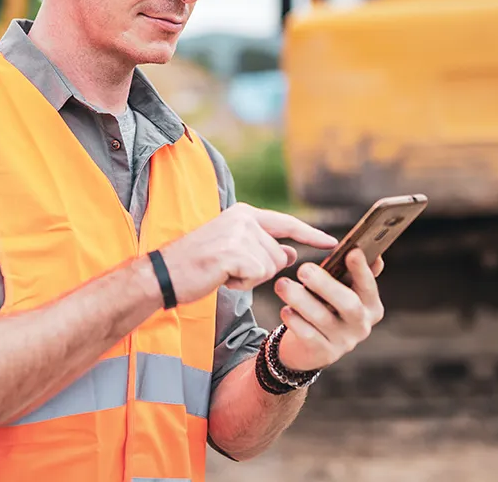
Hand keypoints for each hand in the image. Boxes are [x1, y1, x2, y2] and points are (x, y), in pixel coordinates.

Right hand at [158, 203, 338, 304]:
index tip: (332, 241)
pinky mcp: (235, 252)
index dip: (310, 234)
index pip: (286, 223)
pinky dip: (241, 284)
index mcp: (244, 214)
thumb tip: (290, 254)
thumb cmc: (197, 265)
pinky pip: (257, 277)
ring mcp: (239, 234)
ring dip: (249, 278)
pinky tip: (221, 277)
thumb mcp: (234, 252)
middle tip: (228, 269)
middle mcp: (244, 218)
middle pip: (279, 255)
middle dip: (260, 271)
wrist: (165, 273)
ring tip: (223, 271)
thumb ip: (262, 248)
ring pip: (270, 268)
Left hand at [274, 249, 384, 371]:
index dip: (362, 270)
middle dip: (326, 284)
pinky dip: (295, 321)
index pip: (369, 286)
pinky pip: (308, 335)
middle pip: (349, 304)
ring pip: (324, 319)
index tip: (352, 251)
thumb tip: (359, 250)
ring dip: (300, 299)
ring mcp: (344, 342)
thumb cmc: (326, 305)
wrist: (309, 345)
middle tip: (303, 268)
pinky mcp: (324, 354)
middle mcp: (362, 325)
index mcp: (371, 305)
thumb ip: (349, 272)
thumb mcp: (339, 289)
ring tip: (282, 285)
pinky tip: (285, 310)